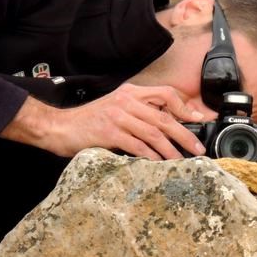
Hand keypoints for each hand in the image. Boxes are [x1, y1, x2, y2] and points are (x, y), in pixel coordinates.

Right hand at [2, 84, 205, 158]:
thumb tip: (162, 126)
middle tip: (197, 148)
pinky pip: (139, 146)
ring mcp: (118, 116)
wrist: (58, 127)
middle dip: (185, 134)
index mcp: (129, 92)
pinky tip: (159, 164)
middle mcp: (126, 101)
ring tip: (182, 161)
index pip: (165, 94)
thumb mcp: (114, 108)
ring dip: (172, 150)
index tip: (198, 120)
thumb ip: (136, 112)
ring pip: (155, 133)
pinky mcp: (110, 133)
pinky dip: (152, 156)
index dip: (184, 107)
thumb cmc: (87, 122)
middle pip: (164, 117)